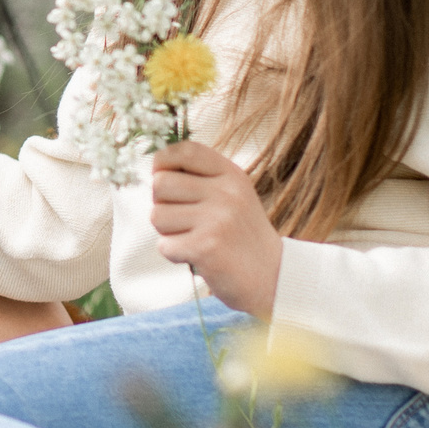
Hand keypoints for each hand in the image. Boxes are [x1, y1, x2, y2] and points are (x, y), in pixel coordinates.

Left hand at [148, 140, 283, 319]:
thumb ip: (200, 178)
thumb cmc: (241, 236)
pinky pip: (164, 245)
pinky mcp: (206, 247)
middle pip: (160, 183)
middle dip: (162, 205)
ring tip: (195, 239)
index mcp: (231, 174)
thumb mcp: (232, 196)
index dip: (162, 163)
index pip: (183, 150)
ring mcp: (217, 219)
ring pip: (157, 215)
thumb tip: (155, 167)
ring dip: (168, 233)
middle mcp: (226, 192)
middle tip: (185, 221)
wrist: (274, 278)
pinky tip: (197, 256)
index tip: (164, 179)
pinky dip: (175, 254)